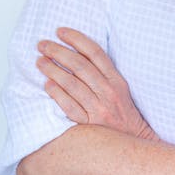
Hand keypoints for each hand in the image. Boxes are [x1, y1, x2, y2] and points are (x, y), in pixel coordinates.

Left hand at [36, 27, 159, 140]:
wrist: (134, 143)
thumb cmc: (124, 116)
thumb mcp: (121, 90)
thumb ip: (104, 74)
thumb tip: (77, 56)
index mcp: (117, 81)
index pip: (95, 52)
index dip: (76, 39)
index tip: (60, 31)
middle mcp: (108, 92)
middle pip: (80, 65)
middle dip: (59, 51)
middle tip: (43, 44)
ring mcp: (99, 109)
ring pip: (72, 83)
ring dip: (53, 70)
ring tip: (40, 61)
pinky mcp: (89, 125)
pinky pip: (70, 106)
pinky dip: (57, 94)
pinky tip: (47, 85)